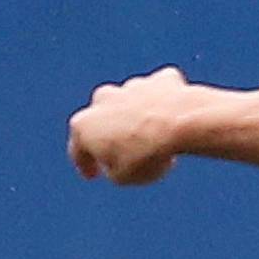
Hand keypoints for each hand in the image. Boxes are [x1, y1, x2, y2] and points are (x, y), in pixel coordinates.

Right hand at [68, 66, 191, 184]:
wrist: (179, 123)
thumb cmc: (146, 155)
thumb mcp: (123, 178)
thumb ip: (114, 170)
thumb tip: (117, 162)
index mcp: (84, 126)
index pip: (78, 148)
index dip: (85, 164)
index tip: (92, 175)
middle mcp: (102, 100)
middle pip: (102, 120)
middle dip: (110, 135)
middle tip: (123, 153)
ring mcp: (130, 87)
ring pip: (131, 104)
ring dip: (138, 119)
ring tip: (155, 140)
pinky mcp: (159, 81)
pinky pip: (160, 93)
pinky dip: (165, 103)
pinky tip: (175, 116)